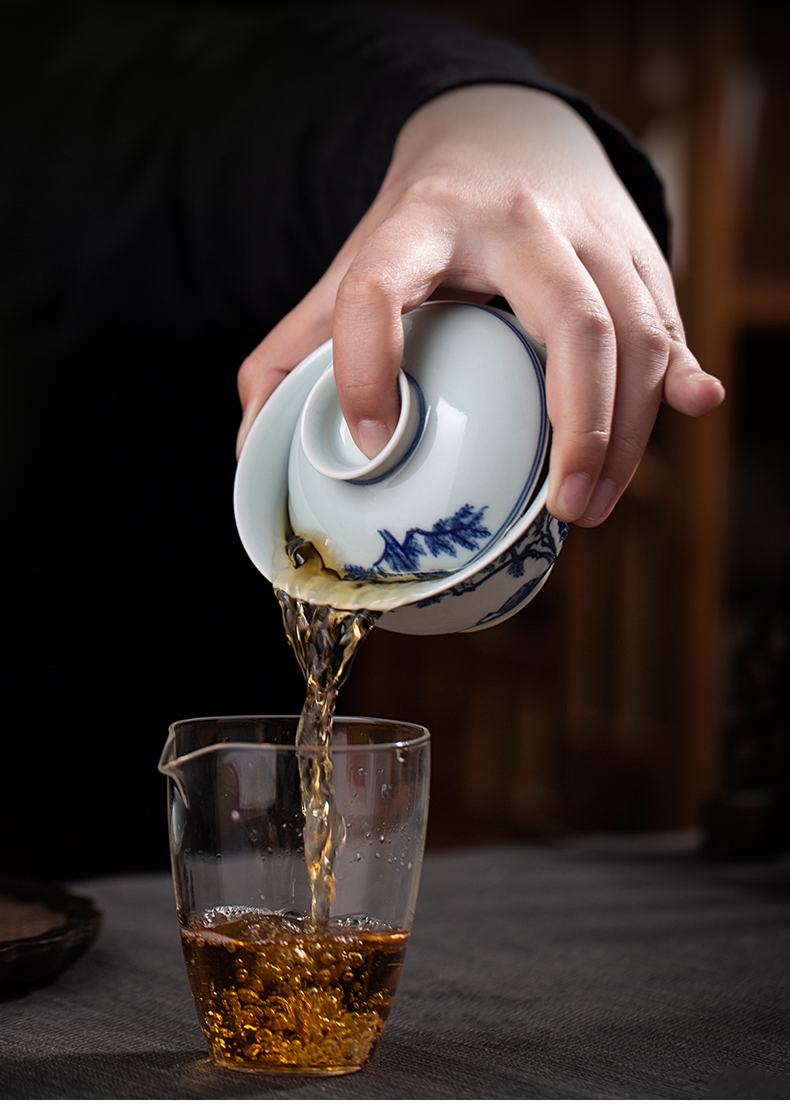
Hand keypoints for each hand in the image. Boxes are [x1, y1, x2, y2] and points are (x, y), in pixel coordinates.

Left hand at [236, 84, 723, 525]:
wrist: (504, 136)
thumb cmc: (420, 225)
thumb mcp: (349, 266)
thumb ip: (297, 349)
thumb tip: (255, 443)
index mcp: (420, 224)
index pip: (379, 286)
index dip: (368, 365)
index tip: (375, 444)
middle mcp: (514, 221)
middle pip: (568, 318)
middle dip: (579, 423)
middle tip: (565, 510)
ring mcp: (586, 230)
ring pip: (634, 329)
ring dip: (629, 427)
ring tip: (595, 503)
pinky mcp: (635, 248)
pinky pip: (667, 318)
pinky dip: (681, 374)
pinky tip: (695, 408)